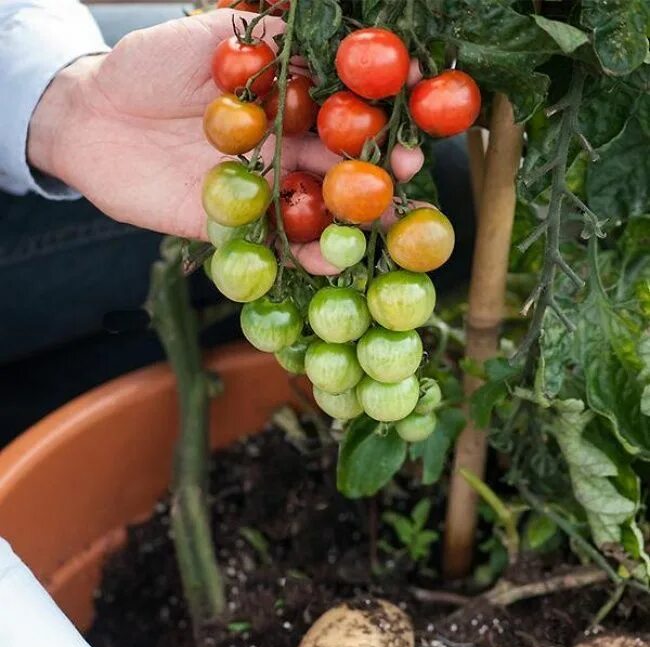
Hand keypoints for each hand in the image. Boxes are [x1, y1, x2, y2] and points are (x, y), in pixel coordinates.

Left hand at [27, 10, 423, 253]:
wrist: (90, 117)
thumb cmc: (146, 65)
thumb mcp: (209, 37)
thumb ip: (264, 41)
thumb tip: (326, 34)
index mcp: (287, 100)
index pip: (347, 107)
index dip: (383, 107)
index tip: (416, 103)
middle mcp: (283, 147)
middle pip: (343, 165)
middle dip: (380, 173)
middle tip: (409, 175)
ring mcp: (262, 190)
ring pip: (317, 210)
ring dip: (354, 223)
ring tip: (385, 232)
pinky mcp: (233, 226)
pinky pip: (274, 247)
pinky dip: (302, 259)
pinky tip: (328, 264)